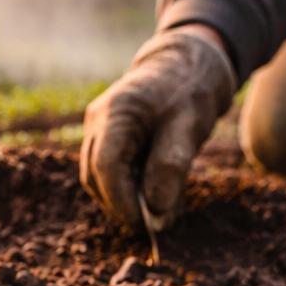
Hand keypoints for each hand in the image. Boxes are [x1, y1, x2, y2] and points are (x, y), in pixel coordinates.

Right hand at [80, 25, 236, 237]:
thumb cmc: (191, 90)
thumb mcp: (189, 126)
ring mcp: (96, 128)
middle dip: (121, 204)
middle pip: (94, 176)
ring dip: (121, 198)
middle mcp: (97, 120)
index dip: (122, 201)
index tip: (147, 222)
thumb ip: (170, 166)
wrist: (188, 63)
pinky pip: (105, 169)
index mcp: (116, 112)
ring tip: (155, 208)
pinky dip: (124, 186)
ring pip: (95, 177)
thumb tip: (156, 211)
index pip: (106, 167)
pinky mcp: (104, 136)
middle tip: (154, 222)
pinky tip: (150, 191)